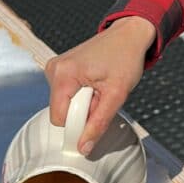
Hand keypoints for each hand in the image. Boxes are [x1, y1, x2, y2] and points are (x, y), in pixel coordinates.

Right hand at [44, 16, 155, 154]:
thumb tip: (83, 148)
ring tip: (101, 87)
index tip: (98, 115)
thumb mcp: (117, 94)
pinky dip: (82, 94)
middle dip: (83, 111)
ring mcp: (55, 68)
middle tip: (103, 96)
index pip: (59, 119)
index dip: (78, 125)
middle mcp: (54, 69)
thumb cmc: (125, 58)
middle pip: (61, 111)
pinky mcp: (61, 69)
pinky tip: (96, 82)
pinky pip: (67, 94)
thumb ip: (99, 123)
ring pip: (65, 104)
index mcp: (63, 74)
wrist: (129, 34)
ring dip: (84, 103)